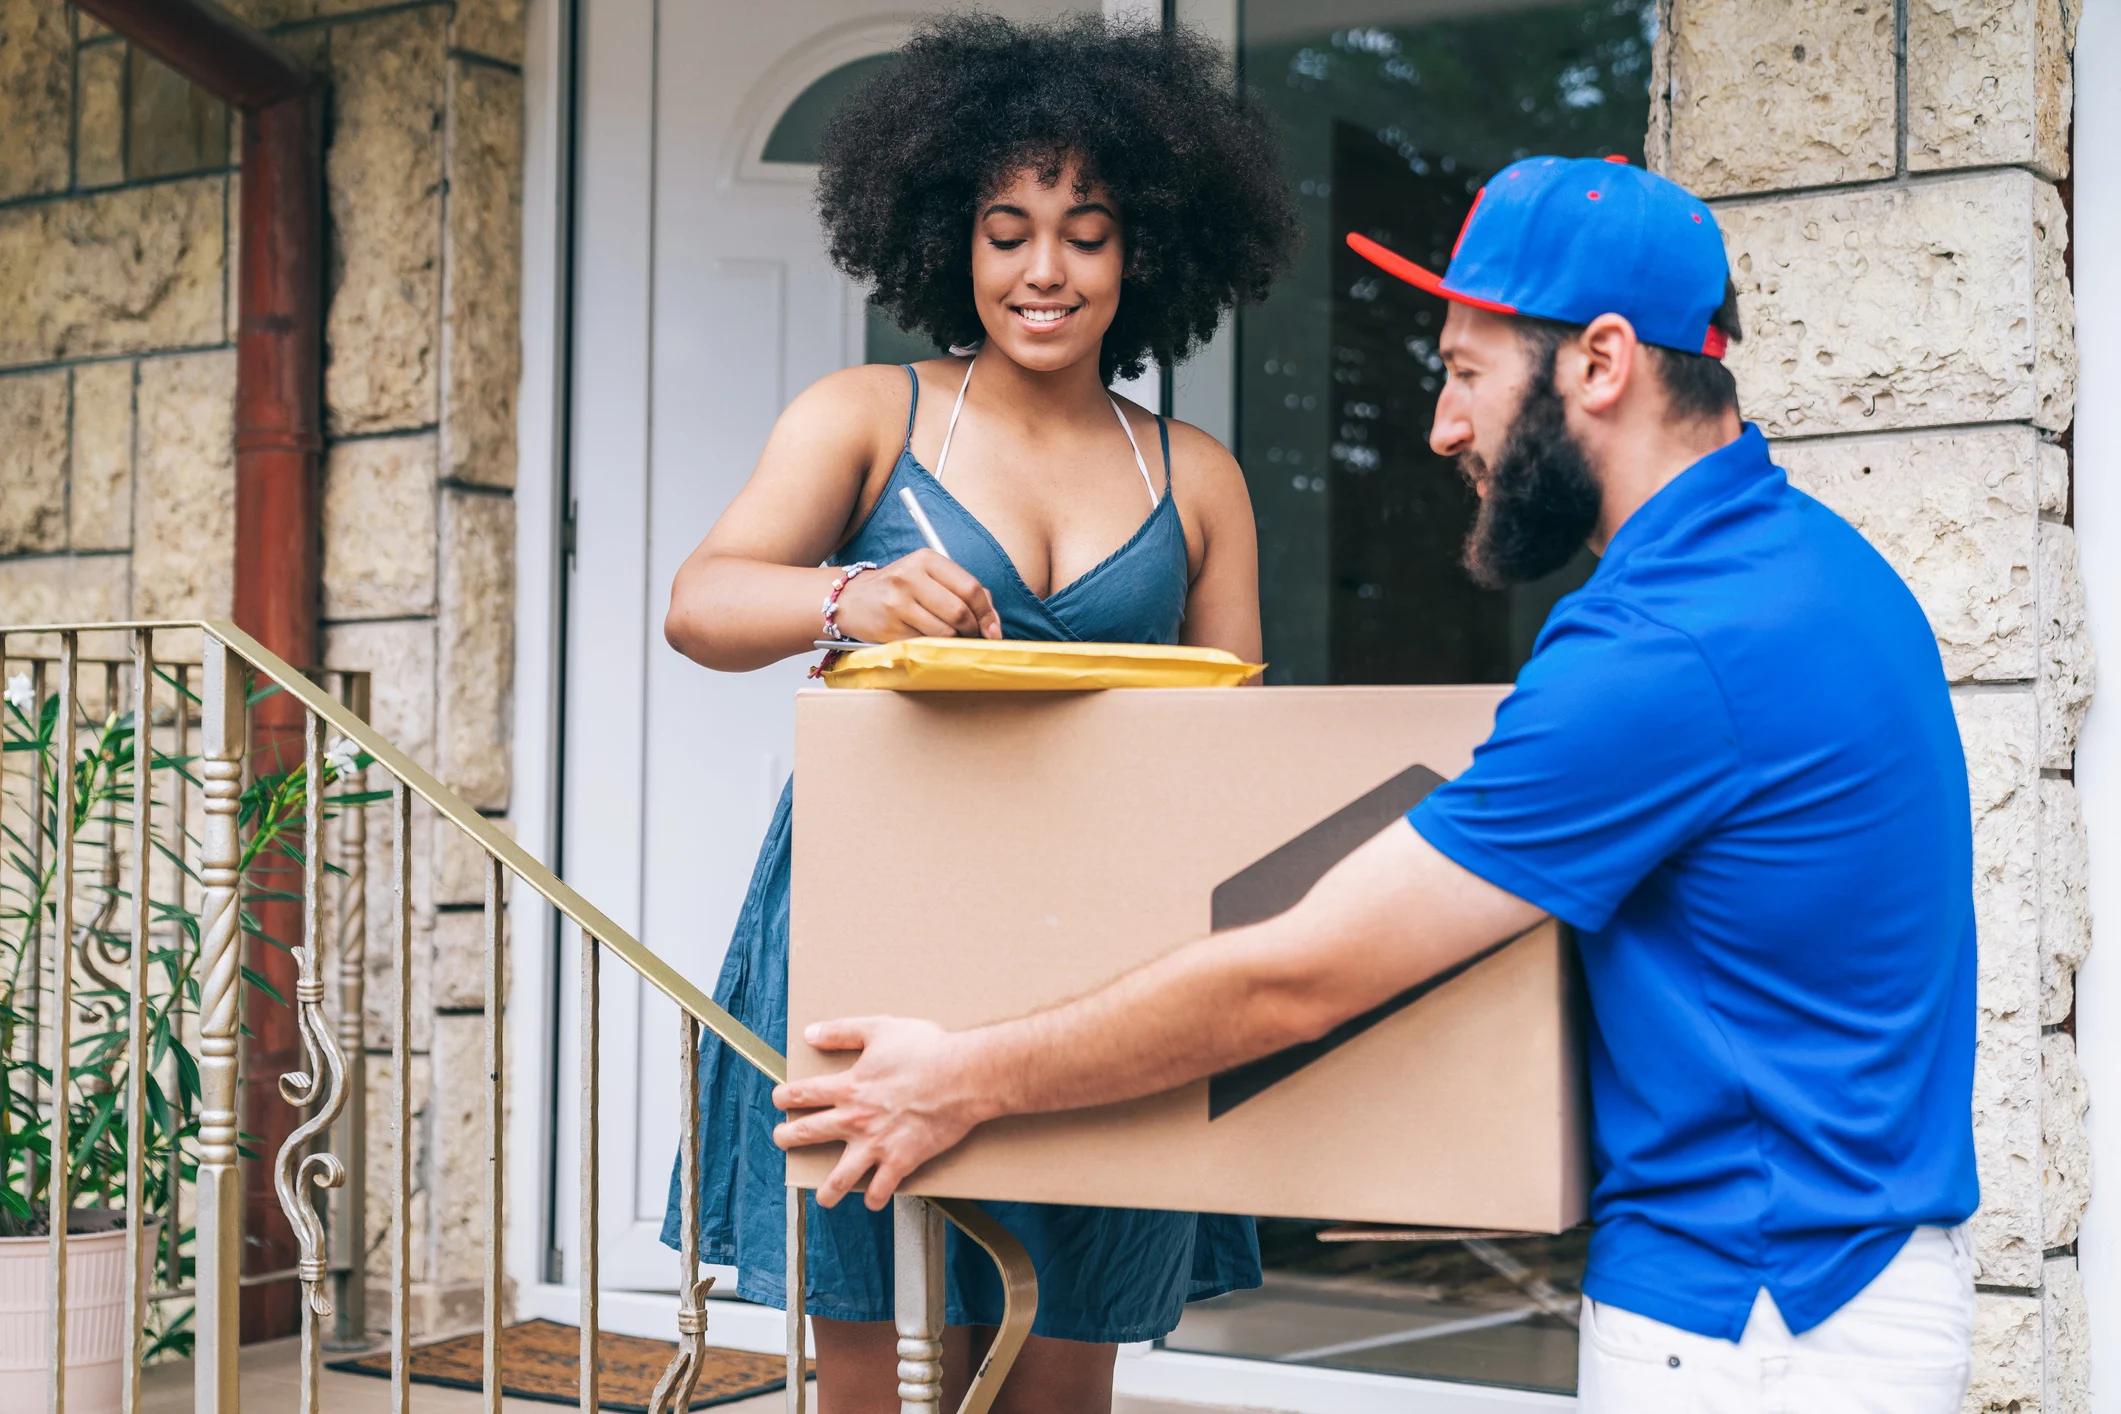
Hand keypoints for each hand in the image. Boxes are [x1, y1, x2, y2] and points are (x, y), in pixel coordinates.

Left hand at [771, 1017, 991, 1209]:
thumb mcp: (880, 1029)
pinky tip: (872, 1200)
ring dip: (827, 1190)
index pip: (803, 1094)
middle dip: (788, 1138)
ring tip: (822, 1197)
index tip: (779, 1100)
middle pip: (810, 1134)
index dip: (785, 1097)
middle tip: (781, 1140)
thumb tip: (811, 1034)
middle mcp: (855, 1120)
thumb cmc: (926, 1050)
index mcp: (848, 1087)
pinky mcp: (901, 1161)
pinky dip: (875, 1198)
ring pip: (840, 1177)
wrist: (963, 1077)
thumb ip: (842, 1031)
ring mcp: (877, 1144)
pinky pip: (881, 1189)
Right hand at [834, 551, 1001, 641]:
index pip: (970, 587)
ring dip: (953, 641)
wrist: (852, 599)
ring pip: (944, 631)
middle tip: (971, 636)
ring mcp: (898, 602)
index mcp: (926, 559)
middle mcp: (910, 577)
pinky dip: (933, 647)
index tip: (993, 629)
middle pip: (959, 611)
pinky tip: (926, 639)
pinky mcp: (889, 627)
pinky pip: (925, 644)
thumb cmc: (899, 589)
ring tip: (947, 637)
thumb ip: (962, 590)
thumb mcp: (928, 577)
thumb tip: (993, 621)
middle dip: (972, 629)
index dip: (987, 612)